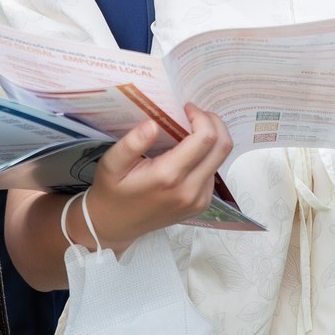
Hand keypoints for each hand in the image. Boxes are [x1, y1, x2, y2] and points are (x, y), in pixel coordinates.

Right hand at [82, 104, 232, 249]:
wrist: (116, 225)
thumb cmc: (112, 191)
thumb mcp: (111, 164)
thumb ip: (131, 143)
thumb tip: (153, 124)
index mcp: (169, 176)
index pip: (205, 138)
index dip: (201, 117)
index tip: (186, 109)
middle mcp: (190, 190)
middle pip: (223, 146)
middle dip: (213, 123)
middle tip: (193, 115)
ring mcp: (199, 200)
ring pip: (220, 158)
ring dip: (211, 139)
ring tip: (188, 131)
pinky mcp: (202, 205)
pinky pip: (214, 172)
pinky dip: (206, 156)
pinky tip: (187, 153)